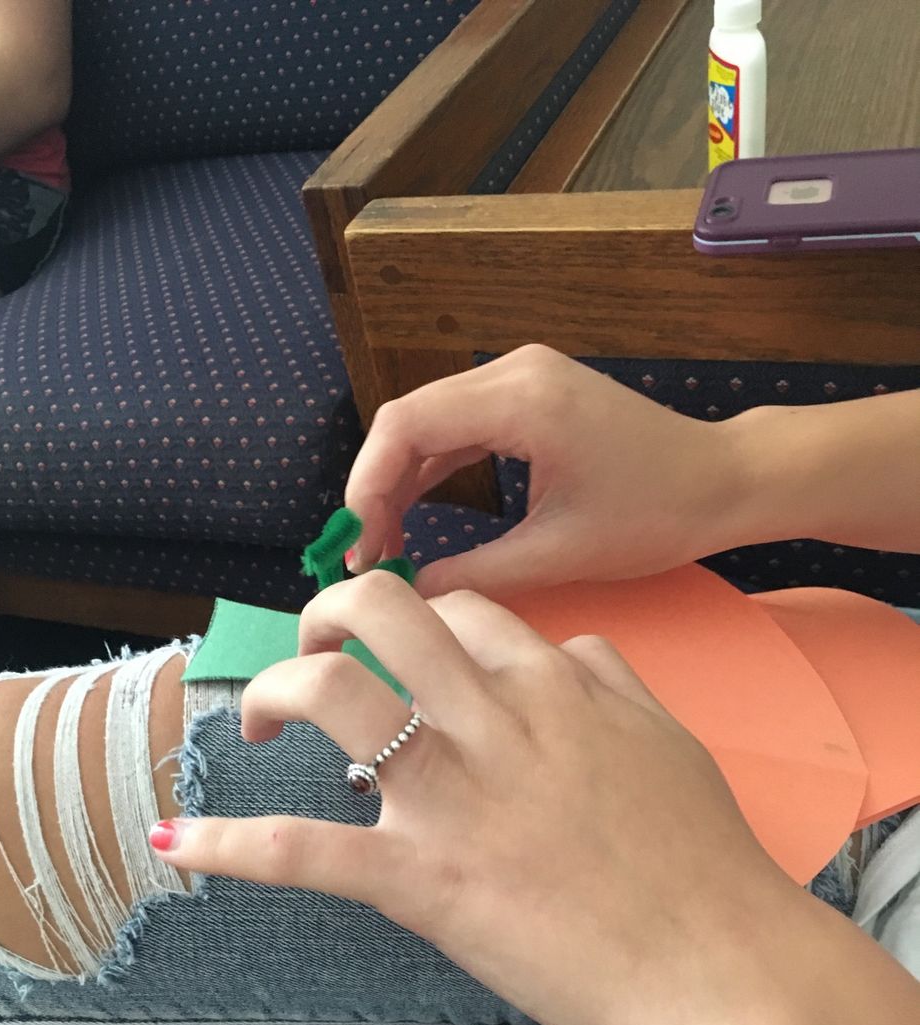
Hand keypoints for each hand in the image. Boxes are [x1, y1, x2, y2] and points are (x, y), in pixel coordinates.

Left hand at [151, 572, 801, 1024]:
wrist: (721, 969)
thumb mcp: (669, 741)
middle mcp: (490, 719)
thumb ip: (610, 681)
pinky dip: (228, 846)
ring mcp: (449, 797)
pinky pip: (302, 851)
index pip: (462, 611)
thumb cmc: (706, 861)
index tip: (401, 654)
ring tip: (255, 719)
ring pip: (331, 695)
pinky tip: (176, 842)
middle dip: (328, 612)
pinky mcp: (420, 880)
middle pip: (382, 612)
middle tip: (314, 650)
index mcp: (553, 685)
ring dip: (274, 690)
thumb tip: (567, 650)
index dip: (419, 622)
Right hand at [345, 345, 743, 596]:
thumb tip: (411, 595)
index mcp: (521, 400)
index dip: (366, 485)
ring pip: (429, 422)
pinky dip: (432, 469)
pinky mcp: (530, 394)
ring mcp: (522, 377)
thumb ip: (478, 574)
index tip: (359, 548)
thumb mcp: (560, 553)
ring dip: (400, 480)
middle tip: (367, 556)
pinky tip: (415, 516)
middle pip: (408, 418)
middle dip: (376, 487)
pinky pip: (460, 425)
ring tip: (386, 546)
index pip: (405, 425)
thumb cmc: (655, 515)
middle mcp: (513, 372)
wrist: (723, 481)